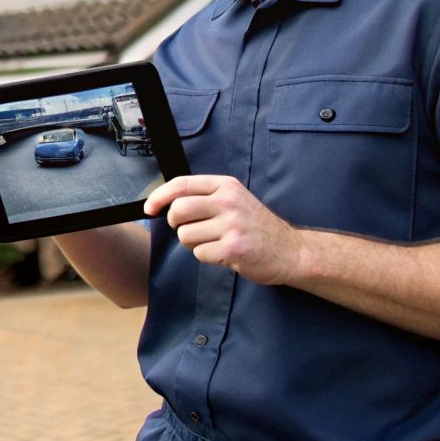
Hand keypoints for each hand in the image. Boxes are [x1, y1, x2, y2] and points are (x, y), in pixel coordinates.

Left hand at [143, 175, 304, 286]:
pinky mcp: (233, 248)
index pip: (181, 184)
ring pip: (186, 235)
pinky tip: (225, 252)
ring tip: (216, 241)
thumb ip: (204, 197)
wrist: (290, 250)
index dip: (159, 196)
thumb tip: (164, 203)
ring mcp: (232, 225)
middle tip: (192, 229)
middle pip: (178, 211)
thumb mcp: (234, 200)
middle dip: (177, 225)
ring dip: (195, 243)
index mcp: (226, 186)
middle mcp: (228, 202)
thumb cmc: (256, 226)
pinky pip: (199, 253)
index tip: (150, 208)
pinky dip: (207, 256)